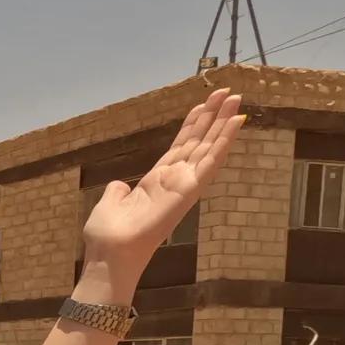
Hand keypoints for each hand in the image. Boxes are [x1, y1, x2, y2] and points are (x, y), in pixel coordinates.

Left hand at [82, 89, 242, 279]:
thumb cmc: (108, 235)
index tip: (204, 104)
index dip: (193, 125)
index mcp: (157, 181)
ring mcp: (185, 184)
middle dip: (213, 116)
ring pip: (209, 146)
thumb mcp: (110, 203)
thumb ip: (118, 191)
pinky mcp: (190, 189)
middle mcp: (174, 180)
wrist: (110, 253)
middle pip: (198, 141)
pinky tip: (237, 121)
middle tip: (228, 92)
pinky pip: (211, 160)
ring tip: (236, 97)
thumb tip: (120, 186)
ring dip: (223, 121)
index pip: (180, 147)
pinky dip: (225, 140)